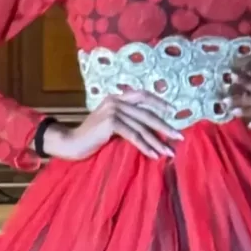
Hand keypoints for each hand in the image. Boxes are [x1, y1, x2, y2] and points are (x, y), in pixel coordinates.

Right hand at [42, 89, 179, 162]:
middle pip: (147, 114)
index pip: (143, 95)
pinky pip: (133, 135)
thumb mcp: (111, 126)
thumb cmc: (91, 138)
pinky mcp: (110, 122)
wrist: (70, 143)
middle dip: (165, 127)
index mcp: (116, 98)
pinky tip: (154, 155)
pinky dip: (145, 146)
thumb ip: (127, 122)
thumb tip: (152, 131)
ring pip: (142, 127)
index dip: (159, 101)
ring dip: (157, 141)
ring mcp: (113, 110)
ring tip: (169, 152)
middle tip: (179, 137)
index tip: (173, 110)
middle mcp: (115, 100)